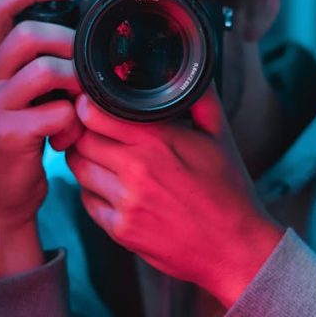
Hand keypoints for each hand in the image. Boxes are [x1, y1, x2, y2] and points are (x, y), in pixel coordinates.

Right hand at [0, 0, 84, 279]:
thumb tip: (81, 41)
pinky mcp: (8, 134)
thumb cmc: (19, 143)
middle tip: (83, 65)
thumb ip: (37, 68)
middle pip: (29, 33)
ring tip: (80, 103)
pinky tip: (68, 139)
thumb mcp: (17, 98)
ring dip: (76, 82)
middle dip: (67, 43)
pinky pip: (58, 113)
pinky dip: (74, 124)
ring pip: (46, 70)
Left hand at [66, 88, 283, 307]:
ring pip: (80, 170)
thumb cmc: (229, 191)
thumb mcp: (220, 137)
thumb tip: (189, 67)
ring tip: (106, 160)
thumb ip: (199, 99)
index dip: (87, 107)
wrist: (235, 249)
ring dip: (87, 162)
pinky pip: (88, 202)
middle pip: (81, 140)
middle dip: (84, 134)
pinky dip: (94, 193)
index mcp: (158, 141)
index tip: (92, 107)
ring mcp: (126, 203)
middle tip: (95, 134)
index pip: (93, 114)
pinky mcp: (121, 230)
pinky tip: (114, 190)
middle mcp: (136, 170)